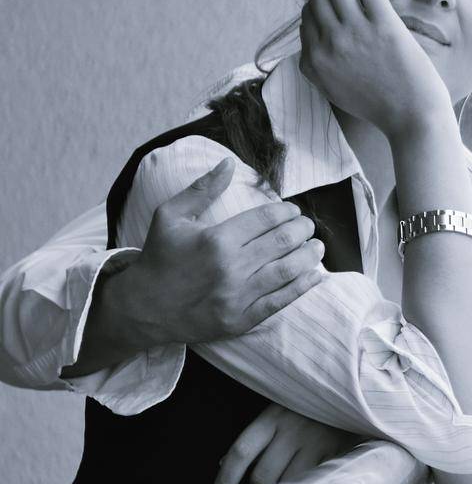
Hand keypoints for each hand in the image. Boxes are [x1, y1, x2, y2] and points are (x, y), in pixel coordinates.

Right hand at [74, 160, 324, 372]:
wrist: (142, 308)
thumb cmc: (159, 258)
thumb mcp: (170, 216)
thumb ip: (202, 189)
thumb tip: (229, 163)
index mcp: (216, 240)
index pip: (267, 219)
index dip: (287, 211)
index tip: (293, 211)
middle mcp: (230, 268)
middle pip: (283, 242)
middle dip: (303, 229)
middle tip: (308, 226)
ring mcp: (237, 297)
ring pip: (288, 270)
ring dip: (310, 255)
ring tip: (317, 246)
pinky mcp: (241, 320)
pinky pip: (281, 301)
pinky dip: (303, 286)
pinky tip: (316, 275)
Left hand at [210, 404, 365, 483]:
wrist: (357, 390)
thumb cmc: (312, 404)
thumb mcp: (281, 410)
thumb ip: (257, 436)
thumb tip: (223, 463)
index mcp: (273, 416)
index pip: (240, 453)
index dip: (224, 483)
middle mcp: (293, 430)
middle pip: (262, 476)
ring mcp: (316, 442)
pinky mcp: (337, 452)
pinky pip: (313, 482)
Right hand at [299, 0, 455, 139]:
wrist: (413, 119)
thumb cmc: (382, 106)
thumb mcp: (336, 90)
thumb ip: (320, 66)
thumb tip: (316, 38)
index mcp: (314, 62)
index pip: (307, 15)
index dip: (322, 2)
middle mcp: (329, 46)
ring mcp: (355, 35)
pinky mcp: (383, 27)